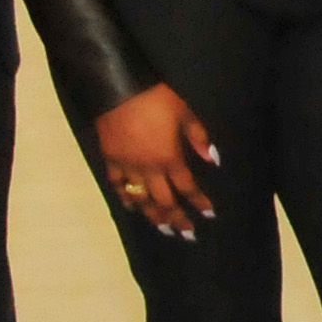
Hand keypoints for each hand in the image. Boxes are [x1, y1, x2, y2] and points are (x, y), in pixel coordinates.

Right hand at [92, 83, 217, 239]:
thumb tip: (212, 159)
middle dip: (177, 218)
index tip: (208, 214)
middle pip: (164, 200)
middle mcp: (147, 168)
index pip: (187, 187)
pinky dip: (124, 197)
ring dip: (153, 215)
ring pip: (140, 198)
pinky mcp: (109, 158)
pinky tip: (131, 206)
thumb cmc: (155, 98)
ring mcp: (126, 165)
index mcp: (169, 157)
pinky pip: (116, 184)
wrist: (116, 88)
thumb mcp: (185, 112)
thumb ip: (199, 137)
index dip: (198, 202)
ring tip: (163, 229)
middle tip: (187, 234)